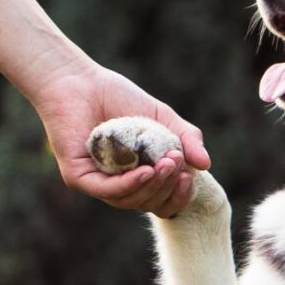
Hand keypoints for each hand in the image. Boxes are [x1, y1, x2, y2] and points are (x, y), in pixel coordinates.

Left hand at [31, 62, 210, 217]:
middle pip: (149, 203)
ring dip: (153, 186)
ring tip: (166, 165)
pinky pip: (108, 190)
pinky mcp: (78, 178)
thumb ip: (186, 139)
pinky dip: (130, 184)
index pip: (163, 200)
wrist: (81, 81)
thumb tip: (206, 165)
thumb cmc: (119, 97)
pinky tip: (146, 171)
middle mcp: (118, 184)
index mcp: (139, 176)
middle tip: (176, 163)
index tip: (189, 177)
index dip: (179, 195)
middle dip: (167, 188)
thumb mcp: (163, 118)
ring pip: (130, 200)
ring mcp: (97, 183)